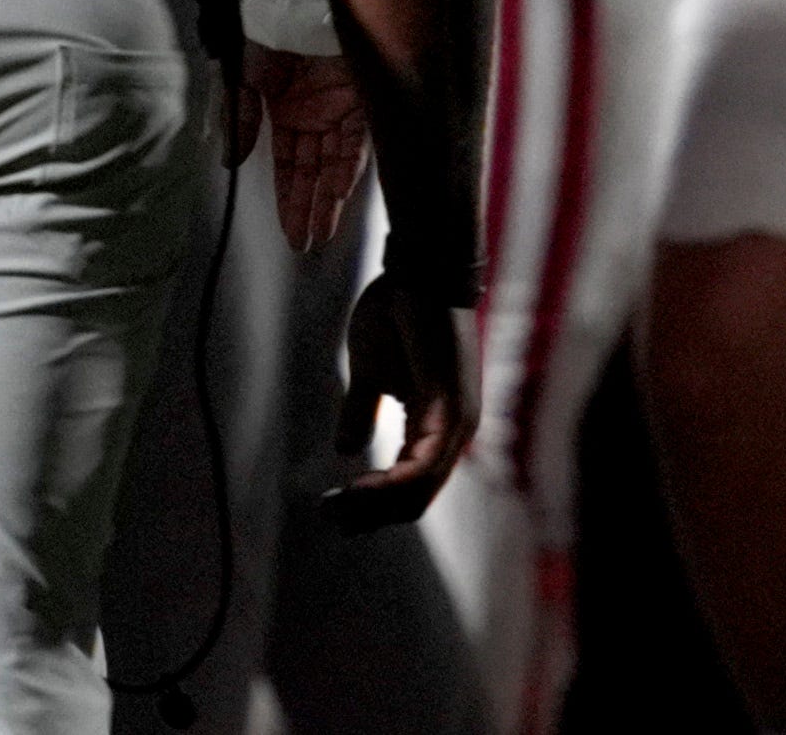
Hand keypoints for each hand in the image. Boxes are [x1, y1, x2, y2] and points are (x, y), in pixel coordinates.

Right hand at [240, 46, 367, 251]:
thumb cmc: (264, 20)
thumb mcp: (240, 70)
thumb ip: (238, 114)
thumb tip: (230, 161)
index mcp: (287, 104)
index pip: (289, 162)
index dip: (288, 198)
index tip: (288, 232)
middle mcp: (317, 109)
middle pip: (314, 169)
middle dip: (307, 207)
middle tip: (305, 245)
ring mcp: (341, 103)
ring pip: (335, 161)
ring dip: (327, 198)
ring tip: (318, 235)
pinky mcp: (363, 94)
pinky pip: (357, 140)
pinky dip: (346, 168)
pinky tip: (336, 198)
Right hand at [324, 272, 475, 530]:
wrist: (418, 267)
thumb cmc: (397, 311)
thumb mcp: (370, 372)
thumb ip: (362, 410)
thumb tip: (344, 450)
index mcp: (437, 426)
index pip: (411, 487)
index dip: (371, 505)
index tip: (331, 510)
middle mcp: (454, 432)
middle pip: (415, 500)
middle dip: (368, 516)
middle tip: (327, 518)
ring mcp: (457, 423)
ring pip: (419, 492)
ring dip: (372, 507)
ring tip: (334, 510)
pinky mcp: (450, 408)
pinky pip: (424, 466)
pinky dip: (388, 487)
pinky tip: (356, 491)